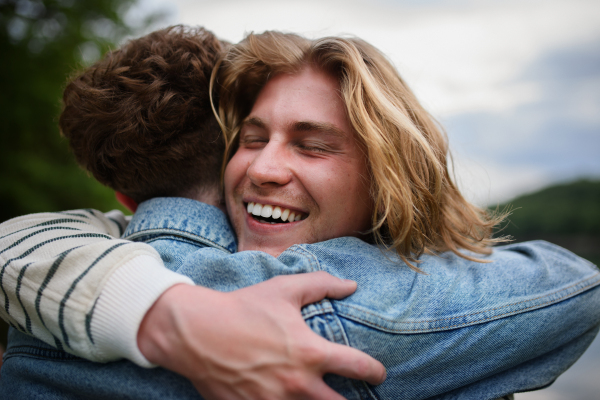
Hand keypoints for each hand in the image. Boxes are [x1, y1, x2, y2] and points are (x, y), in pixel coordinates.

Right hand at [138, 271, 385, 398]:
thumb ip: (321, 285)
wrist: (196, 332)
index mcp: (310, 353)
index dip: (376, 372)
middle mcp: (297, 384)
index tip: (379, 373)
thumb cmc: (243, 307)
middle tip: (355, 397)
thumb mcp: (284, 289)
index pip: (358, 368)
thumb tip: (351, 285)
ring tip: (322, 398)